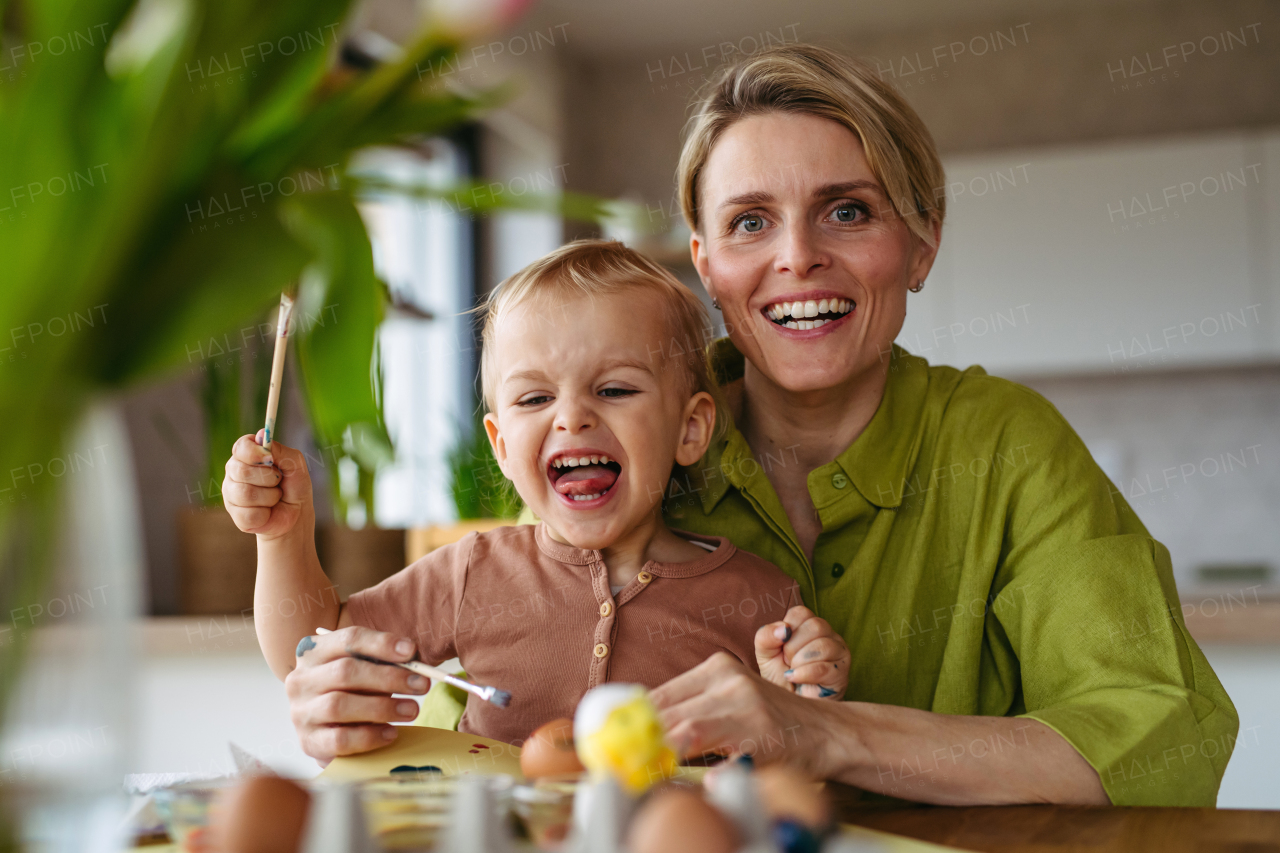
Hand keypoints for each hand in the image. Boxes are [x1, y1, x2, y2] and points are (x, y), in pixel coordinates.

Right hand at [223, 430, 310, 539]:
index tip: (269, 458)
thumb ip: (280, 450)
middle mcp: (234, 472)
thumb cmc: (294, 485)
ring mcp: (232, 494)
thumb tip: (261, 435)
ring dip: (271, 497)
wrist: (297, 514)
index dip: (254, 452)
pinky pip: (250, 514)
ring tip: (275, 497)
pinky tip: (268, 512)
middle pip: (242, 471)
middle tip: (278, 481)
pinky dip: (266, 514)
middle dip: (269, 478)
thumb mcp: (295, 464)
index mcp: (247, 455)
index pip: (240, 447)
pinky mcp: (236, 516)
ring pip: (246, 494)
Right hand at [285, 626, 429, 764]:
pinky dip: (370, 736)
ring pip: (340, 705)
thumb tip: (414, 658)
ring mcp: (301, 711)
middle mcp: (301, 679)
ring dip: (383, 707)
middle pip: (345, 671)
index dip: (381, 643)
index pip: (348, 639)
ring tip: (412, 710)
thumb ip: (385, 661)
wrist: (328, 731)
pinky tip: (391, 733)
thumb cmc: (352, 691)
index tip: (411, 651)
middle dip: (389, 677)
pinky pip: (339, 739)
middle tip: (421, 685)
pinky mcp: (308, 742)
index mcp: (314, 651)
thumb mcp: (366, 669)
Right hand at [651, 652, 850, 776]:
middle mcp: (736, 689)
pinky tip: (657, 721)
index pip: (687, 732)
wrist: (820, 727)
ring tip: (634, 739)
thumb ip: (724, 778)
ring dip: (646, 717)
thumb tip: (689, 785)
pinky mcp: (721, 663)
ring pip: (665, 693)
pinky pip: (676, 685)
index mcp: (749, 721)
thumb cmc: (793, 757)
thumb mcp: (762, 775)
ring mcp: (727, 670)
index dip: (655, 749)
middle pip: (669, 711)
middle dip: (641, 734)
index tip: (636, 766)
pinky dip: (661, 704)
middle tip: (623, 755)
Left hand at [755, 605, 849, 699]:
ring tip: (793, 671)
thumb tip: (783, 629)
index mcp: (809, 625)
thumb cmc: (779, 677)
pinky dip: (804, 674)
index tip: (781, 647)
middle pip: (815, 626)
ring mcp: (839, 653)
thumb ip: (766, 636)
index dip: (785, 630)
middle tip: (788, 662)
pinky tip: (795, 678)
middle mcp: (828, 635)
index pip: (801, 612)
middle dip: (793, 647)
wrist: (788, 705)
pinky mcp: (841, 673)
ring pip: (823, 645)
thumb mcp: (765, 654)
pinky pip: (824, 668)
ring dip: (799, 661)